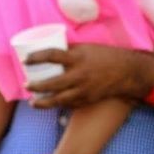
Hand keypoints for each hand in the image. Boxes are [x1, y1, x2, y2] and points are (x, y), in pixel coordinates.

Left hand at [25, 44, 151, 108]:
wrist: (128, 72)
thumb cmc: (107, 56)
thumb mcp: (89, 48)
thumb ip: (71, 50)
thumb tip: (53, 48)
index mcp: (78, 58)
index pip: (52, 56)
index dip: (36, 57)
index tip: (26, 60)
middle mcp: (80, 75)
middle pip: (51, 83)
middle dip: (36, 86)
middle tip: (26, 85)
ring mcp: (84, 89)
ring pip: (58, 99)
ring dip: (43, 102)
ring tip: (33, 102)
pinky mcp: (88, 99)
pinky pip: (69, 104)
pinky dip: (59, 105)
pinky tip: (52, 104)